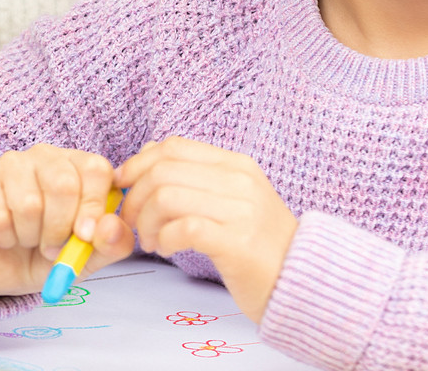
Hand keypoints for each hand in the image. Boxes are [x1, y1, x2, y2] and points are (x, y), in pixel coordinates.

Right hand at [0, 144, 131, 296]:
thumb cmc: (49, 252)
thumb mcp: (90, 255)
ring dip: (31, 237)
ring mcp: (9, 165)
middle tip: (53, 248)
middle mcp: (44, 156)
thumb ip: (112, 243)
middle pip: (63, 185)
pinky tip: (4, 236)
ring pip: (29, 205)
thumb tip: (110, 228)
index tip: (85, 236)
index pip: (95, 170)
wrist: (3, 268)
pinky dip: (5, 239)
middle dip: (60, 230)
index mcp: (77, 165)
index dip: (93, 207)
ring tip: (28, 239)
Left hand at [118, 137, 296, 321]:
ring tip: (152, 241)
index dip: (139, 163)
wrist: (304, 282)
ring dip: (146, 221)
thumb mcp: (232, 200)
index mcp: (236, 165)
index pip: (174, 147)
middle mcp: (239, 181)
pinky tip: (167, 250)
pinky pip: (183, 228)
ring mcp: (240, 210)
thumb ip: (193, 177)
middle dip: (135, 197)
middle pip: (163, 171)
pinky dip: (164, 238)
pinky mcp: (237, 242)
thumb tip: (146, 154)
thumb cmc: (259, 245)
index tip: (123, 186)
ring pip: (166, 197)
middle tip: (132, 223)